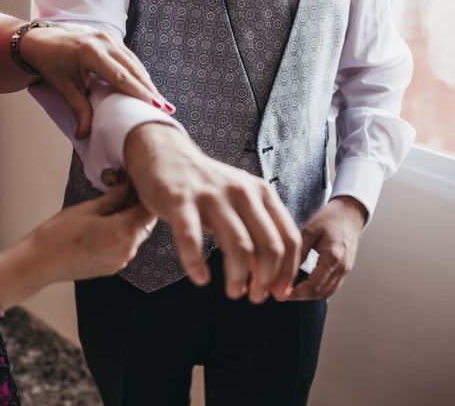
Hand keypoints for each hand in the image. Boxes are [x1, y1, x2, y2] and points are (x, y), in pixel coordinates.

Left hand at [22, 25, 174, 138]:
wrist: (43, 40)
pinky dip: (139, 75)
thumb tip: (84, 135)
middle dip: (150, 91)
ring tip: (162, 104)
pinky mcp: (113, 39)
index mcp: (91, 52)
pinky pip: (130, 59)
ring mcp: (110, 37)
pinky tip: (149, 90)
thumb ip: (78, 110)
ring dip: (148, 84)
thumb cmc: (53, 65)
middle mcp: (104, 41)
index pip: (121, 77)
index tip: (156, 105)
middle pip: (133, 70)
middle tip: (168, 109)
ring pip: (135, 64)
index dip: (140, 92)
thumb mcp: (64, 88)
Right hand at [27, 182, 156, 281]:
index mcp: (124, 232)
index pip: (149, 211)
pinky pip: (124, 248)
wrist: (40, 263)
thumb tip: (126, 184)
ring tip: (113, 207)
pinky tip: (105, 225)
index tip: (136, 184)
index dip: (145, 195)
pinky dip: (121, 235)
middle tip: (124, 191)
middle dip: (137, 207)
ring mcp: (120, 261)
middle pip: (144, 224)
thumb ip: (114, 197)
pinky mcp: (112, 268)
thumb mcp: (88, 208)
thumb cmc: (59, 235)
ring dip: (129, 221)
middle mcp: (128, 250)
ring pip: (135, 236)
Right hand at [124, 123, 301, 302]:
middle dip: (266, 279)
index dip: (288, 270)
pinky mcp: (179, 201)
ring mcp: (210, 196)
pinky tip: (200, 278)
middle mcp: (241, 192)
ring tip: (234, 293)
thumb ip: (256, 229)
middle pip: (268, 245)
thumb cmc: (205, 187)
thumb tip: (269, 273)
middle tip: (256, 298)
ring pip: (238, 246)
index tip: (279, 293)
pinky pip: (191, 239)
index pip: (288, 236)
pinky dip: (196, 265)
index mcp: (261, 192)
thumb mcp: (239, 199)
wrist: (165, 155)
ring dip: (238, 278)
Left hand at [289, 196, 365, 300]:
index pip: (314, 285)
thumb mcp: (310, 230)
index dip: (296, 293)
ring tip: (291, 292)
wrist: (350, 214)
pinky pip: (332, 287)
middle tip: (283, 294)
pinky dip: (318, 291)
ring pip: (327, 293)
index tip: (282, 293)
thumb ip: (299, 251)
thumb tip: (284, 270)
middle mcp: (342, 267)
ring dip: (309, 296)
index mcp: (333, 256)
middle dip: (300, 297)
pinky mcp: (345, 270)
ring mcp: (345, 270)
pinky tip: (304, 287)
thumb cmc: (330, 218)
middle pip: (320, 293)